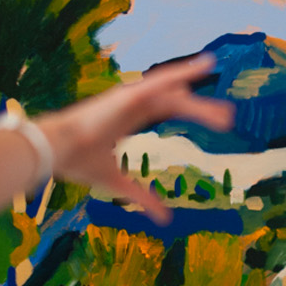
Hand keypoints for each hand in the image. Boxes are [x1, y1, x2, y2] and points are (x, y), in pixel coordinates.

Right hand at [38, 54, 233, 224]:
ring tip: (227, 116)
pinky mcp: (129, 95)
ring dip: (200, 104)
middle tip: (228, 120)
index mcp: (126, 118)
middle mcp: (130, 103)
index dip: (187, 112)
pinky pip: (162, 80)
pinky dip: (184, 72)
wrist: (56, 151)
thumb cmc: (78, 163)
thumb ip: (142, 197)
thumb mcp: (118, 183)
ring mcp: (130, 96)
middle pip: (173, 102)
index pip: (163, 110)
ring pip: (173, 93)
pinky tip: (204, 67)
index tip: (210, 120)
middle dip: (200, 110)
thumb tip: (164, 219)